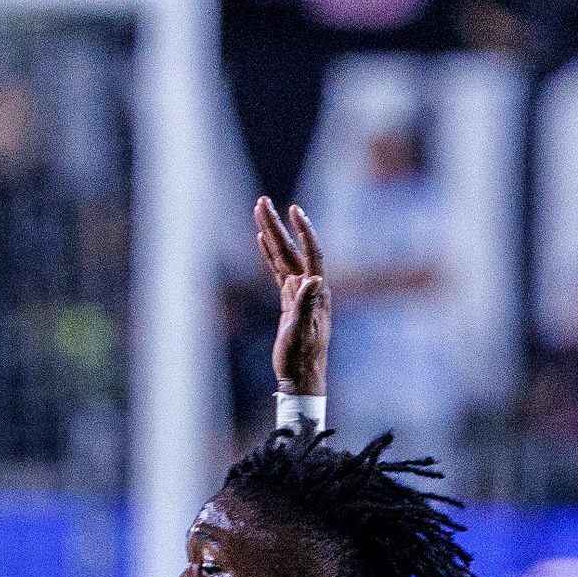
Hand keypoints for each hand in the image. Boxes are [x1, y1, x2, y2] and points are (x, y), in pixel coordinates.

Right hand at [254, 197, 327, 396]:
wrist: (301, 375)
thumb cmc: (302, 357)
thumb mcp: (303, 331)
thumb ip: (307, 304)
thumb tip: (313, 278)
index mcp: (317, 291)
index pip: (310, 253)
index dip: (303, 231)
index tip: (293, 210)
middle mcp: (309, 286)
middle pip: (291, 249)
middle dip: (277, 225)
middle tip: (262, 201)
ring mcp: (298, 292)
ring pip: (282, 257)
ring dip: (271, 234)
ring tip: (260, 212)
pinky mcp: (288, 300)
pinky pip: (277, 271)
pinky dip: (269, 254)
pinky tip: (263, 241)